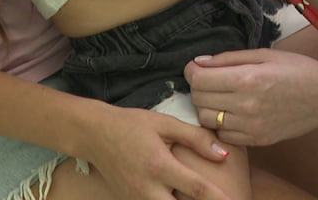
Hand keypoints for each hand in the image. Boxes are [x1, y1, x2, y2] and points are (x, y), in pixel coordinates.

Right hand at [84, 103, 232, 199]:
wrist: (95, 134)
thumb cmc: (132, 125)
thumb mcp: (165, 124)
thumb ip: (195, 138)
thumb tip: (223, 154)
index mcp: (159, 165)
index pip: (195, 188)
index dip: (217, 199)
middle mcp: (146, 187)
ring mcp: (135, 198)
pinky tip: (176, 198)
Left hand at [186, 49, 317, 146]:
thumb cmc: (298, 70)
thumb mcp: (265, 54)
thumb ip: (229, 58)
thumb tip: (200, 62)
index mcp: (247, 79)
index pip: (199, 79)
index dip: (192, 70)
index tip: (197, 67)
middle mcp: (245, 105)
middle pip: (199, 99)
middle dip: (198, 86)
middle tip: (209, 79)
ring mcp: (250, 127)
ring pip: (206, 119)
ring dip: (207, 106)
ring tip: (220, 96)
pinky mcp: (256, 140)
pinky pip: (223, 134)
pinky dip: (221, 123)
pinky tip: (232, 112)